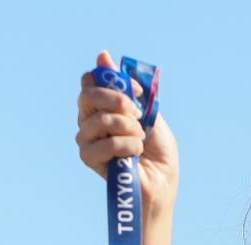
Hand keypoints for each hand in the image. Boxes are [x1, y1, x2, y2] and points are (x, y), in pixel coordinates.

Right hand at [76, 51, 179, 221]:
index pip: (90, 81)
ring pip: (99, 120)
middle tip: (136, 114)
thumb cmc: (157, 150)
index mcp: (102, 107)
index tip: (137, 92)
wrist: (163, 182)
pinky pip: (103, 144)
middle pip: (87, 95)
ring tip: (140, 139)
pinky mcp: (89, 160)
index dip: (113, 81)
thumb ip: (127, 89)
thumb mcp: (148, 112)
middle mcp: (90, 121)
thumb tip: (102, 55)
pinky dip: (126, 145)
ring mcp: (87, 140)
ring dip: (128, 128)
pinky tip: (135, 152)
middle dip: (117, 101)